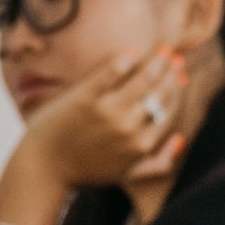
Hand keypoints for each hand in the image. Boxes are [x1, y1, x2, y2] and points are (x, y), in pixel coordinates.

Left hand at [15, 46, 190, 188]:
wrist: (44, 168)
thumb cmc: (85, 170)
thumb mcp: (126, 173)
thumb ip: (158, 162)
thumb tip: (180, 139)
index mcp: (142, 145)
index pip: (169, 110)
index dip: (177, 90)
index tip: (179, 75)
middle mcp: (129, 128)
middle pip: (159, 91)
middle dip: (171, 71)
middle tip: (174, 56)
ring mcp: (108, 111)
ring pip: (143, 79)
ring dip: (156, 61)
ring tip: (161, 51)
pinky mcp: (86, 98)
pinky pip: (112, 72)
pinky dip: (126, 60)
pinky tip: (132, 52)